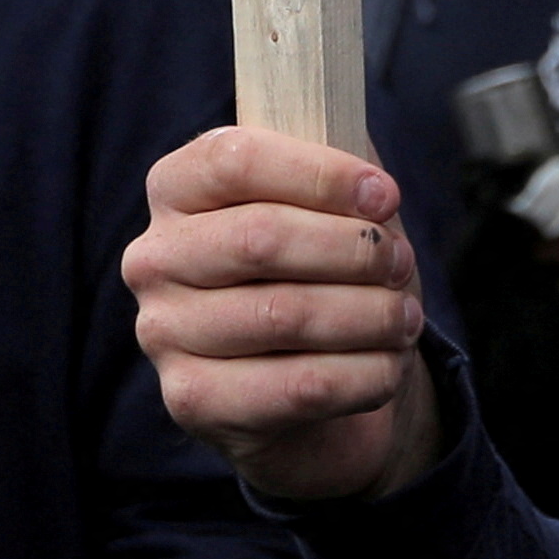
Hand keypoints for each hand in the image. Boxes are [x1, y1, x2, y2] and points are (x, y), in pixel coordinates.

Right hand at [125, 126, 439, 500]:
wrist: (304, 389)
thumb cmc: (316, 278)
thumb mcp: (327, 208)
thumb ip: (338, 165)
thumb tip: (363, 158)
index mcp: (176, 188)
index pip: (233, 159)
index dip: (319, 173)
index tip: (384, 193)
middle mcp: (155, 257)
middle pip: (260, 236)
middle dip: (351, 250)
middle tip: (401, 263)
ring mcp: (164, 332)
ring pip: (284, 314)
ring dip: (367, 315)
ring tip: (404, 317)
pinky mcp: (191, 400)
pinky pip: (295, 387)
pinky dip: (360, 374)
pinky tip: (386, 366)